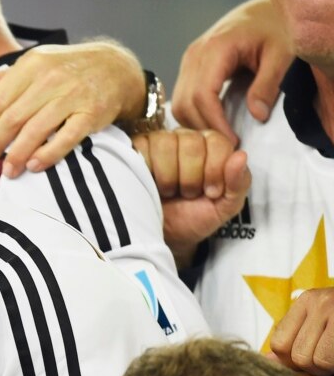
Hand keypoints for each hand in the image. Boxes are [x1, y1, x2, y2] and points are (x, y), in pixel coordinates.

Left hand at [0, 41, 143, 177]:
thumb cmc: (68, 69)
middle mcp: (51, 78)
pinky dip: (48, 154)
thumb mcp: (36, 65)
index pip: (0, 99)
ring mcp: (73, 95)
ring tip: (8, 171)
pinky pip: (66, 138)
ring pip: (36, 130)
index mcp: (33, 64)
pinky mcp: (91, 114)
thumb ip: (5, 79)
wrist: (116, 67)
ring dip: (18, 154)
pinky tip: (35, 166)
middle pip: (14, 117)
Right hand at [130, 128, 249, 267]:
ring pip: (166, 143)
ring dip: (168, 176)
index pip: (217, 141)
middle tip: (187, 194)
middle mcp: (186, 139)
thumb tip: (240, 155)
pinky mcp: (135, 148)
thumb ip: (239, 183)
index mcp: (212, 147)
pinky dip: (149, 170)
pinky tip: (150, 183)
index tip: (210, 193)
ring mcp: (159, 142)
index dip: (214, 169)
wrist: (164, 237)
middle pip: (192, 142)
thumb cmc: (194, 218)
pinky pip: (143, 148)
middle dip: (191, 177)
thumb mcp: (225, 207)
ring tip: (168, 191)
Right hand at [172, 0, 291, 142]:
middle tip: (226, 147)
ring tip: (219, 137)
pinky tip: (212, 124)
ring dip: (195, 125)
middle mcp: (194, 55)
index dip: (214, 123)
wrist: (263, 11)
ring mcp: (188, 60)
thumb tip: (256, 116)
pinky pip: (181, 98)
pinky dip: (193, 116)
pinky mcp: (189, 67)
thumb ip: (267, 84)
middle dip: (203, 129)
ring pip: (178, 104)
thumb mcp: (281, 53)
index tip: (231, 142)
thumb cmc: (273, 27)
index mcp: (216, 49)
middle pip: (184, 103)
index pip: (202, 95)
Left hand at [270, 288, 333, 375]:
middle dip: (317, 368)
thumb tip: (265, 361)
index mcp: (306, 301)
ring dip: (332, 368)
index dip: (294, 360)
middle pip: (300, 357)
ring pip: (321, 361)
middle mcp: (322, 301)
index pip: (279, 345)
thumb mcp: (320, 324)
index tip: (314, 357)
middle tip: (333, 361)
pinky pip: (333, 360)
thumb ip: (294, 340)